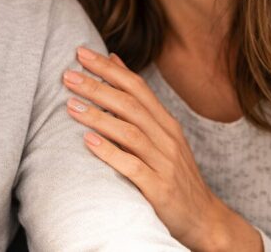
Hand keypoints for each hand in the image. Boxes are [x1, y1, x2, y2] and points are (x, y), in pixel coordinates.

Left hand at [63, 47, 261, 251]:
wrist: (202, 217)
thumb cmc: (173, 172)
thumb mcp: (160, 133)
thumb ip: (137, 101)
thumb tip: (114, 60)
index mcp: (166, 122)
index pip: (136, 87)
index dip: (109, 69)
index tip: (80, 53)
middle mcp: (167, 138)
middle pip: (130, 105)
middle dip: (98, 87)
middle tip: (68, 76)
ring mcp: (165, 163)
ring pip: (130, 133)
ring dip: (99, 117)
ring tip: (71, 106)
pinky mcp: (159, 189)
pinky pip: (133, 167)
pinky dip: (110, 153)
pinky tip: (89, 142)